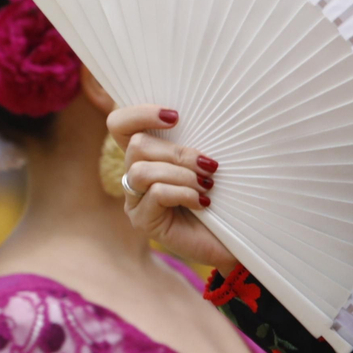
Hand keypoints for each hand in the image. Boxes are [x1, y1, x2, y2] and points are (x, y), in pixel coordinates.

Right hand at [107, 105, 238, 272]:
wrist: (232, 239)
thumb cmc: (222, 197)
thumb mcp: (207, 163)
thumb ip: (193, 141)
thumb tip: (194, 117)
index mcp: (147, 154)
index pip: (120, 124)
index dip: (140, 114)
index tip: (175, 116)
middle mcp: (134, 175)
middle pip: (137, 145)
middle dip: (179, 152)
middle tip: (210, 165)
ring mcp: (135, 199)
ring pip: (142, 171)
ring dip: (181, 174)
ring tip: (207, 185)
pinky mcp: (142, 220)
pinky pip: (155, 194)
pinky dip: (183, 194)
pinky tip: (202, 202)